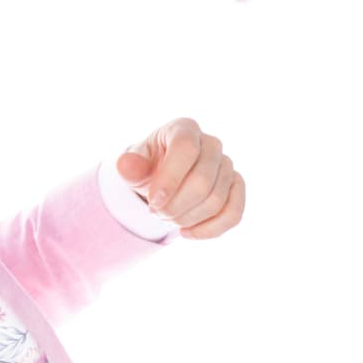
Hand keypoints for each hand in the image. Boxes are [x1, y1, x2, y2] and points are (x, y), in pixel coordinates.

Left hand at [113, 117, 245, 239]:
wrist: (163, 180)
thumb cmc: (149, 169)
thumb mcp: (134, 167)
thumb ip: (130, 167)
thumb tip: (126, 165)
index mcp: (185, 129)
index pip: (186, 149)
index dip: (170, 179)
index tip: (153, 202)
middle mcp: (211, 143)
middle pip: (203, 181)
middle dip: (176, 206)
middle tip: (156, 213)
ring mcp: (227, 165)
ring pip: (216, 201)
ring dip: (187, 218)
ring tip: (168, 218)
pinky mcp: (236, 187)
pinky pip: (233, 214)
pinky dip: (209, 230)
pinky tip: (186, 233)